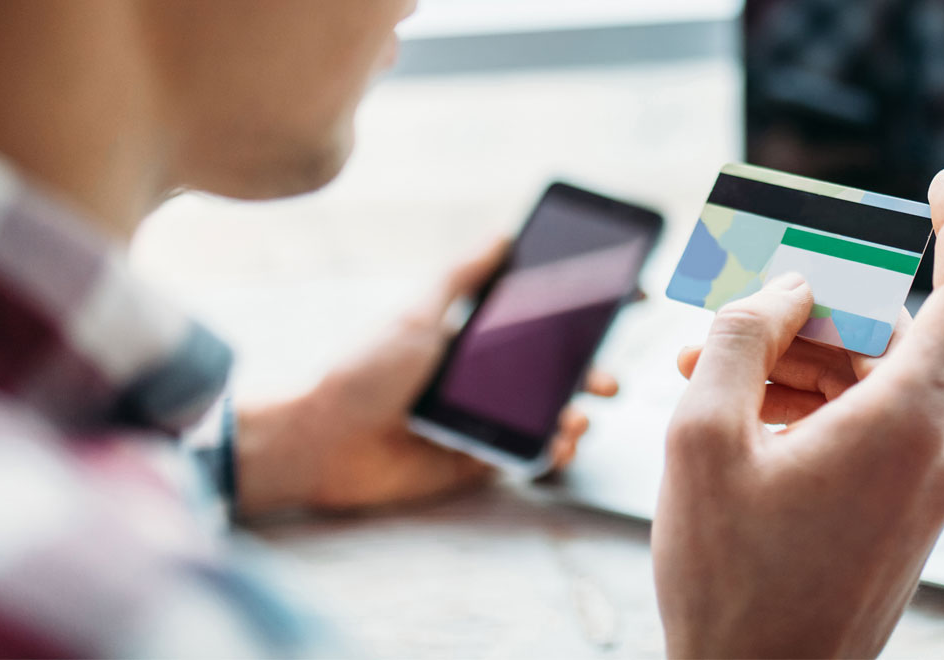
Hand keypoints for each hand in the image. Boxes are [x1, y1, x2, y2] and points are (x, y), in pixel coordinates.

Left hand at [233, 239, 617, 517]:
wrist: (322, 439)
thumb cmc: (364, 370)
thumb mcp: (416, 312)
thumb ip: (461, 276)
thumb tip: (504, 234)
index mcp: (472, 341)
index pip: (536, 325)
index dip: (579, 318)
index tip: (621, 304)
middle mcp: (483, 382)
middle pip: (554, 374)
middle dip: (590, 373)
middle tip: (607, 378)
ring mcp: (484, 424)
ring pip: (549, 417)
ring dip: (575, 416)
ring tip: (579, 415)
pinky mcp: (478, 463)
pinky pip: (529, 458)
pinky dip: (554, 452)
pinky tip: (561, 442)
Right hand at [652, 169, 943, 657]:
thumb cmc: (730, 583)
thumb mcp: (703, 441)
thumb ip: (743, 337)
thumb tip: (786, 287)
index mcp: (909, 423)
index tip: (943, 183)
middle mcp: (940, 449)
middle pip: (888, 336)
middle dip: (802, 314)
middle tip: (720, 316)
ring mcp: (929, 485)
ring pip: (870, 383)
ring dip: (794, 364)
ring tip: (702, 371)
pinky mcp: (908, 512)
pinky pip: (869, 429)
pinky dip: (812, 409)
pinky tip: (740, 416)